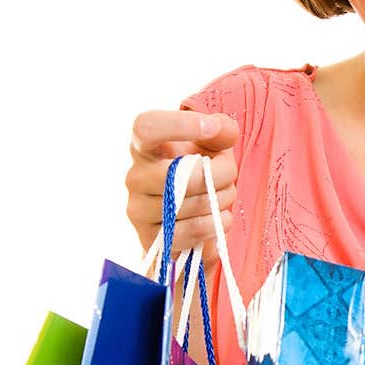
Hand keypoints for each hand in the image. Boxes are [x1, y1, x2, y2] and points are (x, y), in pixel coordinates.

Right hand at [125, 109, 239, 270]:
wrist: (188, 220)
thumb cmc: (198, 174)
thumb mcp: (212, 146)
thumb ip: (221, 130)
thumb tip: (221, 129)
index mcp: (144, 146)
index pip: (146, 127)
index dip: (179, 125)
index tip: (211, 128)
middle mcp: (135, 176)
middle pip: (179, 173)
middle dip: (219, 173)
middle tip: (230, 174)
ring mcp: (138, 209)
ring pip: (191, 203)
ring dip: (221, 199)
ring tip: (222, 196)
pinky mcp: (150, 239)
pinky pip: (192, 230)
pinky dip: (216, 223)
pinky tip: (220, 217)